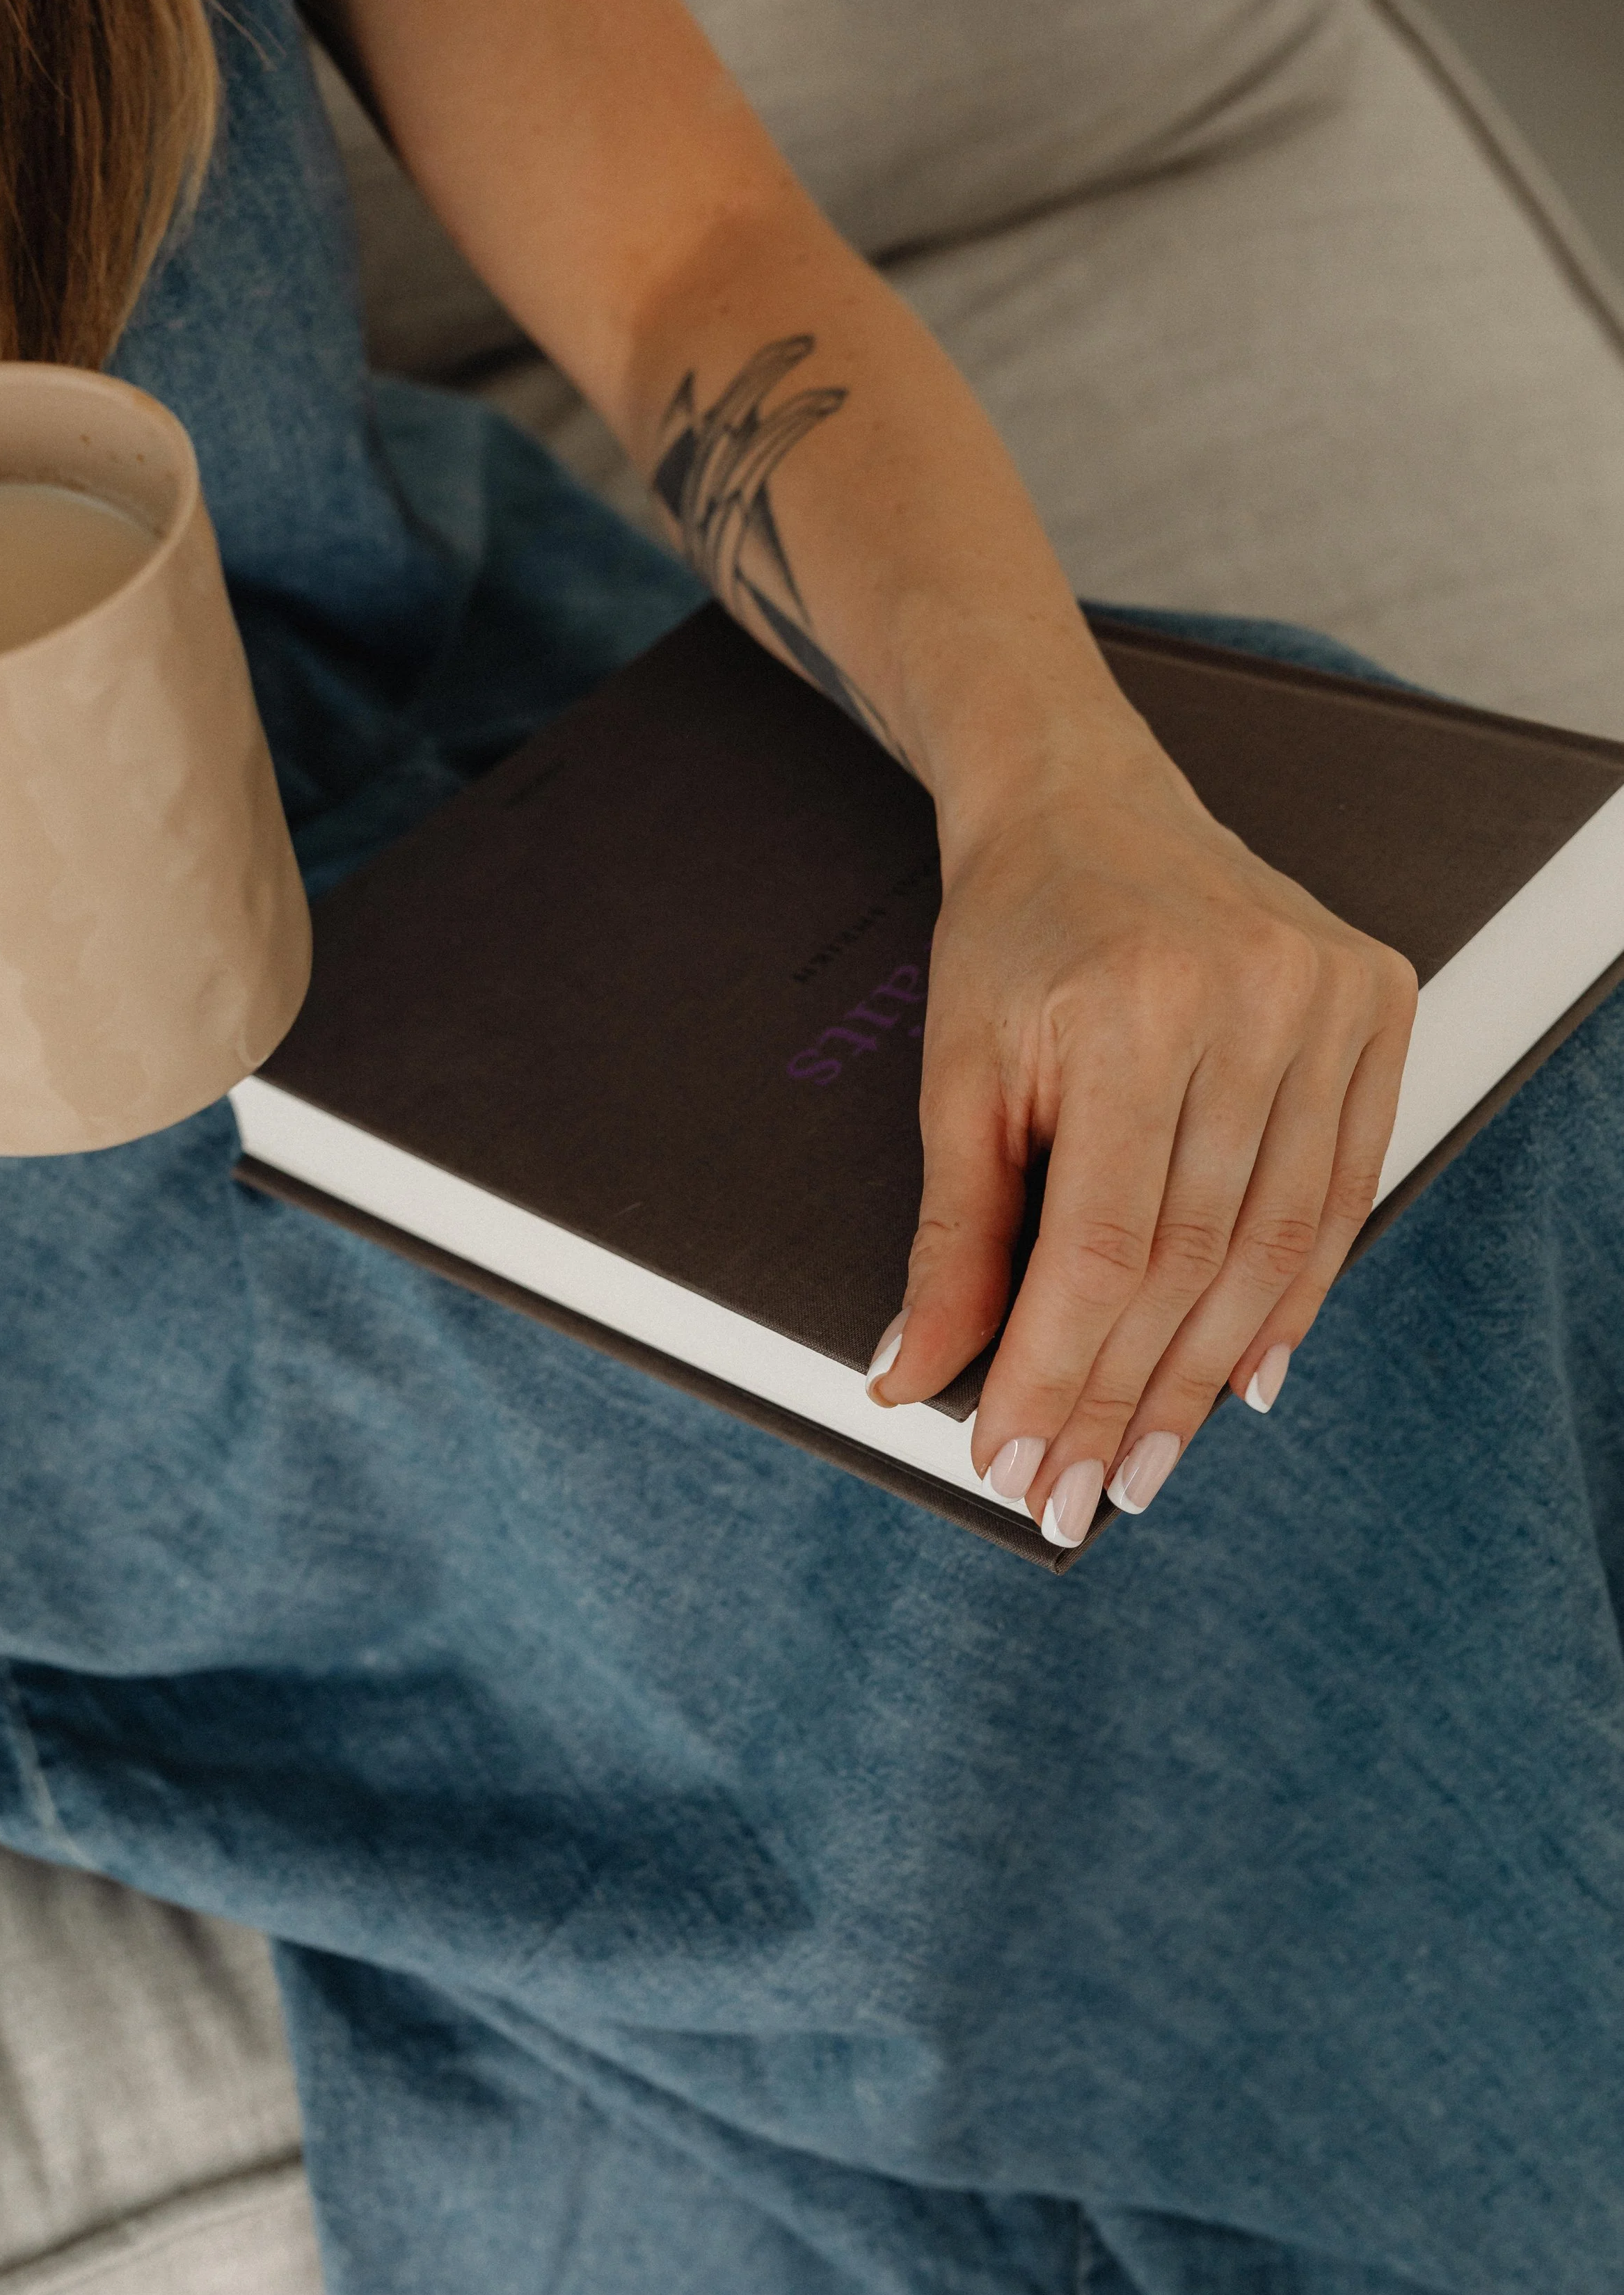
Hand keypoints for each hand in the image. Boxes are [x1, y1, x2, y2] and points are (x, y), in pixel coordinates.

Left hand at [865, 720, 1417, 1544]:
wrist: (1085, 800)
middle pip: (1194, 1260)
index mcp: (1129, 1010)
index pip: (1104, 1247)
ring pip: (1278, 1243)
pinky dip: (1294, 1294)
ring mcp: (1327, 999)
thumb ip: (951, 1236)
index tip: (1017, 1461)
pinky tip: (1244, 1375)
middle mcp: (1248, 1001)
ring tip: (1149, 1461)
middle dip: (1127, 1395)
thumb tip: (917, 1375)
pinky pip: (1342, 1188)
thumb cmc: (1010, 935)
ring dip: (1207, 1372)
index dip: (1060, 1372)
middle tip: (1083, 1494)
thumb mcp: (956, 1075)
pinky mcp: (1376, 1001)